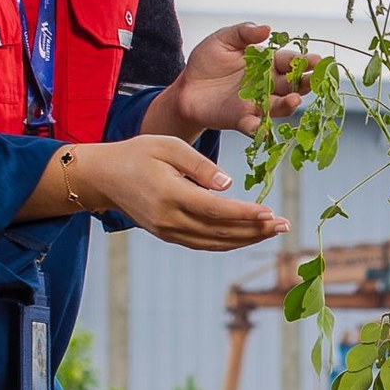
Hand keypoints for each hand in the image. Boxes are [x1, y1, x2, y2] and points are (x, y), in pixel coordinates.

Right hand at [53, 134, 285, 249]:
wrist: (104, 177)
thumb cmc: (137, 153)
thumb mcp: (167, 146)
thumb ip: (199, 164)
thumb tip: (229, 185)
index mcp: (170, 195)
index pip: (215, 210)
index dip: (245, 214)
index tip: (271, 212)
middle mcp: (169, 220)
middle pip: (220, 231)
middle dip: (256, 230)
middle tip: (285, 224)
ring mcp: (168, 231)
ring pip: (215, 242)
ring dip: (247, 239)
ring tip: (273, 231)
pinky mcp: (168, 235)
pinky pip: (204, 243)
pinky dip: (228, 242)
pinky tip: (248, 235)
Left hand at [155, 21, 313, 139]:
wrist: (186, 86)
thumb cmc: (207, 61)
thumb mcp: (223, 39)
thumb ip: (243, 33)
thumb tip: (267, 29)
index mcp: (267, 63)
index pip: (290, 61)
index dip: (304, 61)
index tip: (317, 60)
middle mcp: (268, 85)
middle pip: (292, 85)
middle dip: (306, 83)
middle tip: (316, 80)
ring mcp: (257, 104)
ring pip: (279, 106)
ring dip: (288, 105)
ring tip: (294, 99)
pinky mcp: (241, 120)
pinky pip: (253, 126)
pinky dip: (257, 127)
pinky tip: (258, 125)